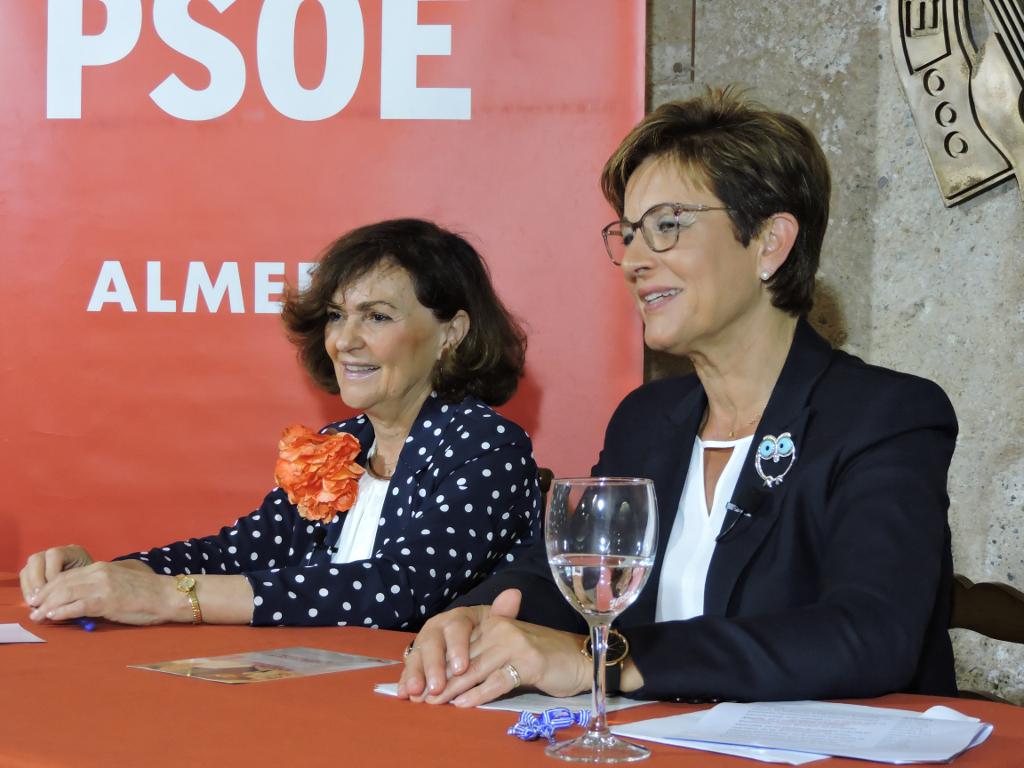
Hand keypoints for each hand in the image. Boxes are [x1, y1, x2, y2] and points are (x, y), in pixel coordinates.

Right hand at [20, 545, 93, 603]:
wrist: (93, 587)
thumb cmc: (92, 587)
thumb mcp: (88, 586)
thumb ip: (76, 589)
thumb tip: (60, 605)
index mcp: (73, 552)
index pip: (55, 555)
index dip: (51, 573)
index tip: (53, 591)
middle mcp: (56, 553)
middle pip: (36, 559)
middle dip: (36, 580)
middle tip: (38, 598)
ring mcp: (43, 561)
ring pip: (28, 568)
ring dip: (29, 587)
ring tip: (34, 603)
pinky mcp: (36, 571)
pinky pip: (25, 577)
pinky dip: (27, 590)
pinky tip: (32, 602)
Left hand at [24, 560, 181, 625]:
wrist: (168, 595)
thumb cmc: (148, 592)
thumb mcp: (121, 582)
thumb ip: (101, 585)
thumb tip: (82, 598)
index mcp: (102, 567)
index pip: (67, 576)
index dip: (49, 587)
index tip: (39, 598)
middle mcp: (99, 573)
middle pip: (62, 583)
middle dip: (43, 597)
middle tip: (32, 609)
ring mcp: (103, 586)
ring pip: (65, 593)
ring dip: (47, 606)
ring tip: (38, 616)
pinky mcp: (107, 601)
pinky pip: (77, 605)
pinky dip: (62, 611)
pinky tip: (53, 617)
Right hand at [397, 589, 522, 699]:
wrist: (468, 637)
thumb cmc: (483, 632)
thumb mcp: (494, 622)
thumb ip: (502, 612)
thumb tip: (514, 594)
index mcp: (456, 618)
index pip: (456, 629)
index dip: (456, 648)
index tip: (460, 669)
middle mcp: (436, 628)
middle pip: (432, 644)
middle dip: (433, 667)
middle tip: (436, 688)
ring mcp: (423, 643)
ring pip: (417, 656)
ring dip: (415, 675)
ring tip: (415, 694)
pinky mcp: (414, 658)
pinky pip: (408, 668)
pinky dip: (404, 681)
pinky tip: (403, 694)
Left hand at [399, 588, 591, 706]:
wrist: (577, 658)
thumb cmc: (538, 657)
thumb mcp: (506, 648)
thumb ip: (479, 654)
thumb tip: (444, 674)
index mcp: (492, 621)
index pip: (456, 642)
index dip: (434, 663)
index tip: (416, 682)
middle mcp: (501, 627)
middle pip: (461, 657)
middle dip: (438, 679)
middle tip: (418, 698)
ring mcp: (515, 643)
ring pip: (475, 669)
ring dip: (452, 689)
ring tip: (434, 703)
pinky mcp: (529, 661)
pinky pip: (498, 681)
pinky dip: (478, 694)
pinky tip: (463, 704)